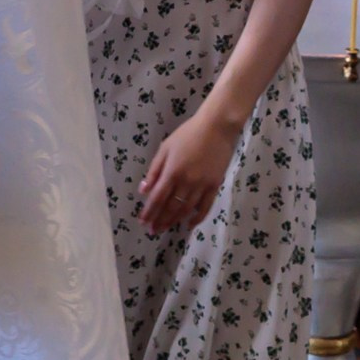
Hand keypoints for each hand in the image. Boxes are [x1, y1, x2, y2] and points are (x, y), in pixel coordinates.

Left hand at [137, 107, 238, 232]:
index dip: (149, 212)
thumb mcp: (165, 148)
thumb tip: (144, 190)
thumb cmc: (187, 134)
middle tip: (152, 231)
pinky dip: (197, 218)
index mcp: (172, 172)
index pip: (157, 198)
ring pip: (186, 210)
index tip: (143, 222)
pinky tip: (189, 224)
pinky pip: (205, 207)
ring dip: (174, 221)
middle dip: (160, 220)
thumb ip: (154, 170)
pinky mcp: (215, 186)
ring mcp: (202, 186)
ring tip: (165, 228)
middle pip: (170, 207)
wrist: (216, 128)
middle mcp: (186, 182)